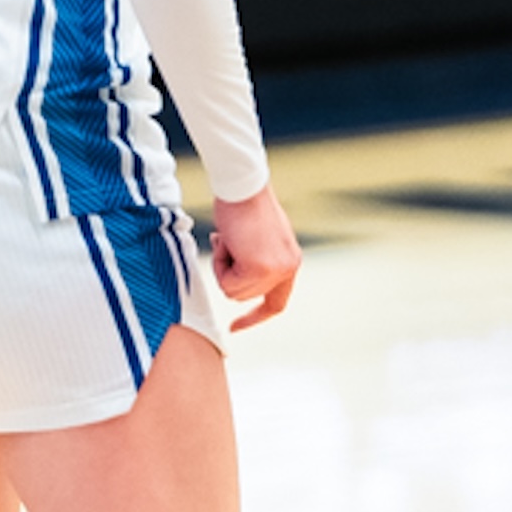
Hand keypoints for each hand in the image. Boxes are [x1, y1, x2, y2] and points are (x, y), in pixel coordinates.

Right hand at [210, 183, 299, 330]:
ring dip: (223, 267)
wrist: (243, 184)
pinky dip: (220, 264)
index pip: (277, 302)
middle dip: (229, 273)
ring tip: (229, 238)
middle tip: (228, 241)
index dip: (255, 317)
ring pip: (234, 292)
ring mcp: (275, 271)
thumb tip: (239, 275)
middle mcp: (288, 268)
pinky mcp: (259, 270)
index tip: (235, 327)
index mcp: (291, 261)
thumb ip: (256, 259)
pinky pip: (227, 284)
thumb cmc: (244, 204)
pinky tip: (227, 240)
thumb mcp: (259, 238)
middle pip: (245, 296)